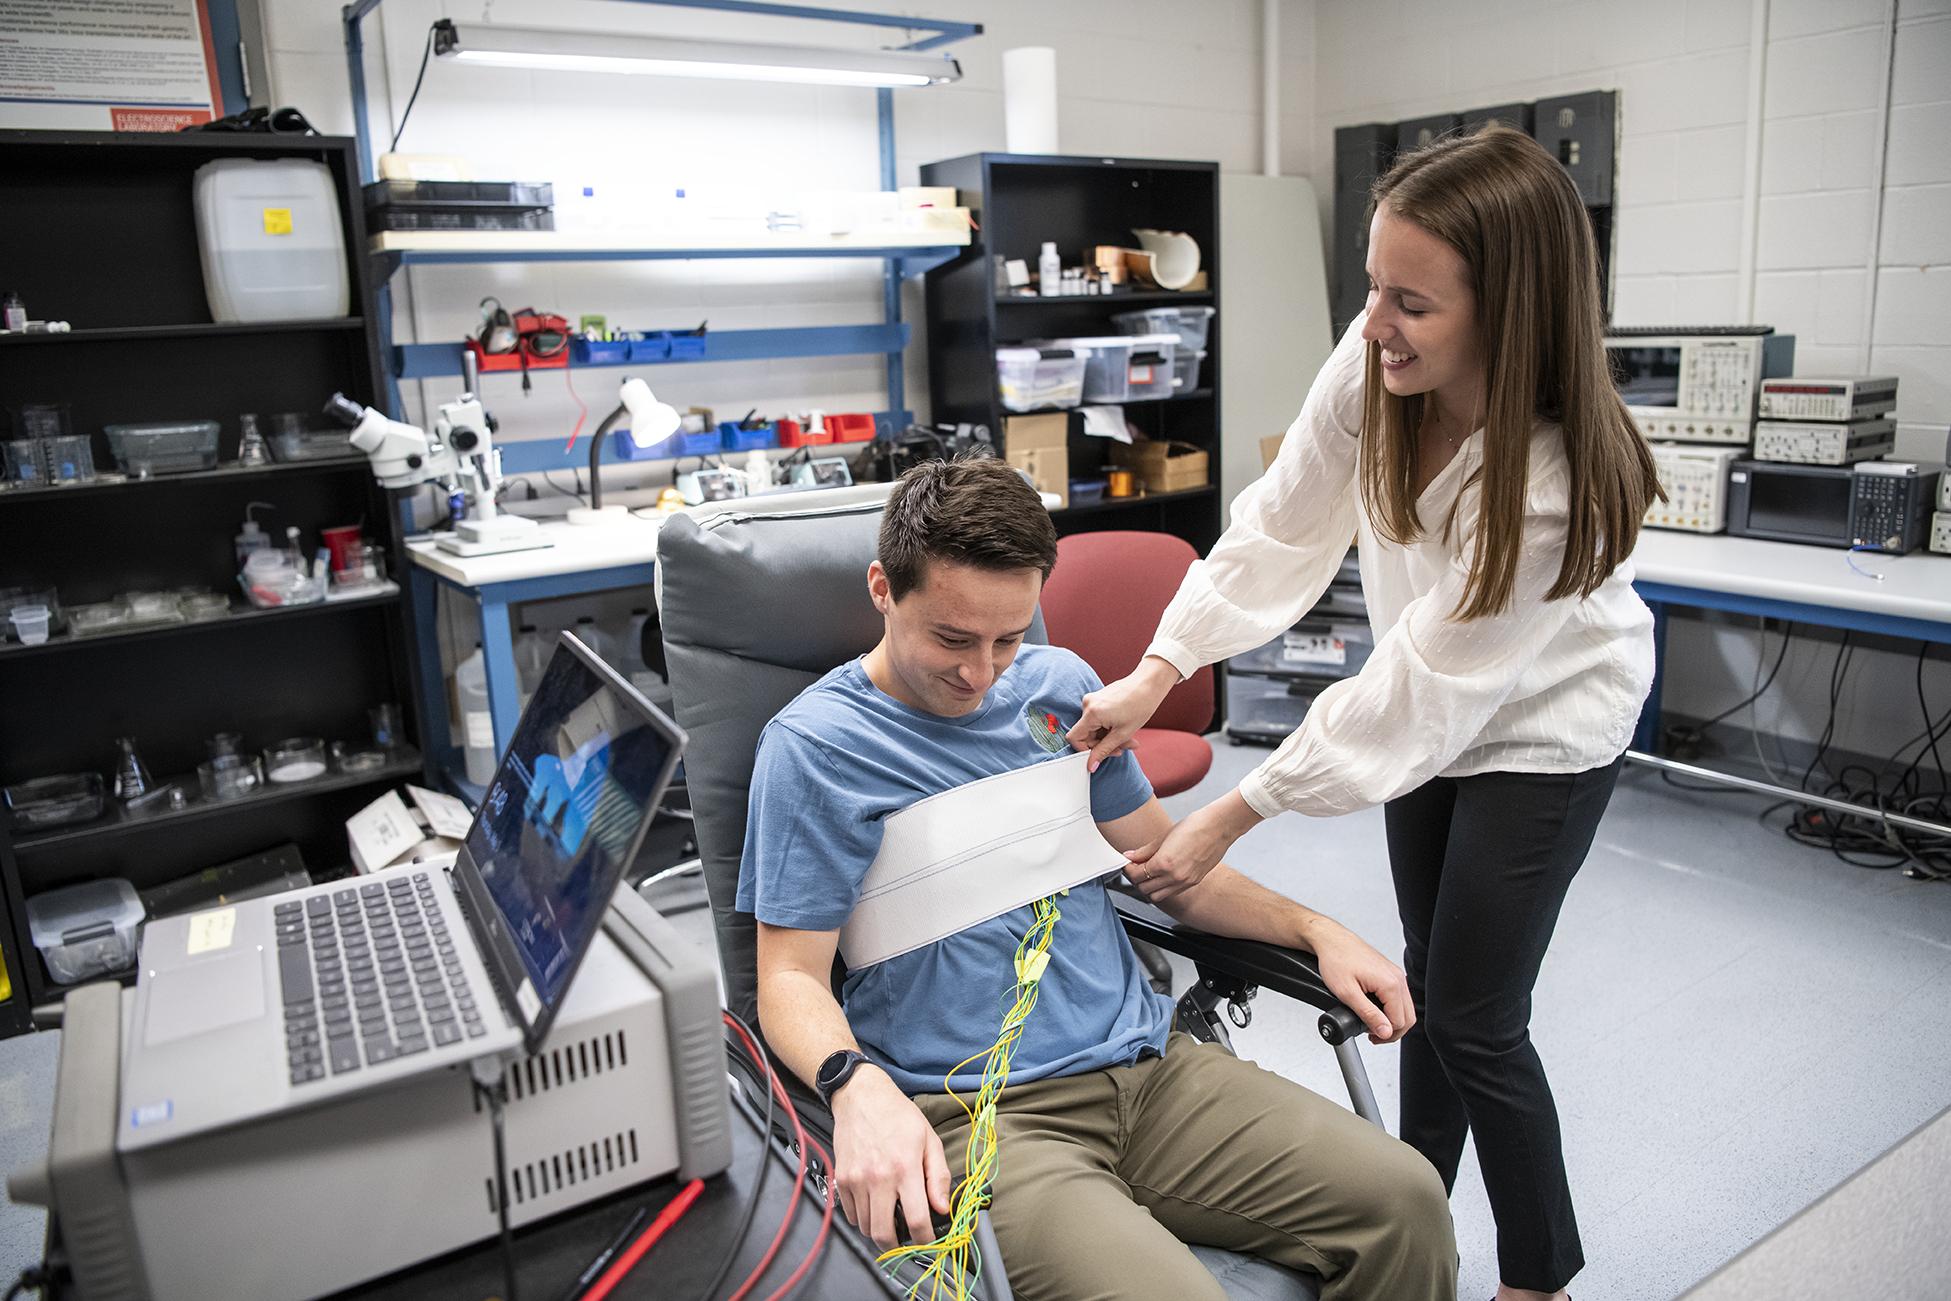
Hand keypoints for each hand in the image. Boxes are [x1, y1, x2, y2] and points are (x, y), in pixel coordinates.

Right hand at [830, 1065, 951, 1250]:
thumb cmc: (897, 1115)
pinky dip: (863, 1218)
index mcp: (905, 1168)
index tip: (927, 1242)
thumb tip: (942, 1207)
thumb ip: (938, 1176)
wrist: (861, 1096)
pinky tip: (874, 1206)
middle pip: (885, 1233)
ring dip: (880, 1231)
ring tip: (891, 1220)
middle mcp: (878, 1178)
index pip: (916, 1220)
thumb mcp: (929, 1139)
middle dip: (898, 1247)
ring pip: (866, 1227)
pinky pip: (851, 1214)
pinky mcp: (842, 1179)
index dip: (924, 1240)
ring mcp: (856, 1180)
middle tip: (906, 1241)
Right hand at [1068, 657, 1178, 772]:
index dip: (1085, 750)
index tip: (1100, 755)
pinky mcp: (1098, 699)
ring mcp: (1093, 700)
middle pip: (1086, 734)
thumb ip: (1104, 750)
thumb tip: (1090, 765)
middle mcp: (1088, 704)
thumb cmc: (1140, 705)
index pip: (1074, 738)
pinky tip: (1123, 728)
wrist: (1149, 684)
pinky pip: (1098, 719)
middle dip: (1103, 744)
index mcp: (1091, 713)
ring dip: (1109, 737)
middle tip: (1122, 748)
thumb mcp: (1122, 733)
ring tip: (1128, 738)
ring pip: (1094, 728)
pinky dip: (1109, 727)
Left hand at [1122, 792, 1261, 903]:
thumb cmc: (1194, 826)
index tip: (1128, 863)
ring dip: (1149, 887)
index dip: (1128, 869)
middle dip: (1137, 879)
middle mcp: (1174, 877)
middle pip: (1144, 889)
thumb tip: (1129, 856)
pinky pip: (1171, 893)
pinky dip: (1163, 888)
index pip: (1137, 875)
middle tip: (1136, 867)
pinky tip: (1163, 874)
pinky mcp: (1193, 882)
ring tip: (1149, 872)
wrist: (1219, 826)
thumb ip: (1144, 850)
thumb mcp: (1164, 836)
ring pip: (1157, 896)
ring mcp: (1185, 882)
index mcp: (1164, 863)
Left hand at [1306, 918, 1414, 1044]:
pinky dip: (1391, 1008)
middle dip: (1392, 1031)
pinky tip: (1377, 1012)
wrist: (1330, 940)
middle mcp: (1397, 977)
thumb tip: (1385, 1032)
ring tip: (1374, 1026)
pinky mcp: (1390, 972)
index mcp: (1390, 983)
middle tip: (1374, 1036)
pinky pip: (1399, 997)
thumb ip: (1368, 1015)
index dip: (1385, 1034)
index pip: (1399, 1022)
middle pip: (1408, 1017)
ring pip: (1405, 1008)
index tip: (1371, 1037)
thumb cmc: (1335, 960)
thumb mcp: (1348, 993)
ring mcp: (1395, 974)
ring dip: (1392, 1020)